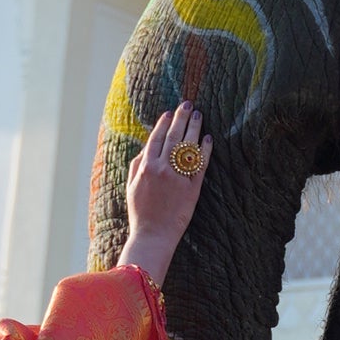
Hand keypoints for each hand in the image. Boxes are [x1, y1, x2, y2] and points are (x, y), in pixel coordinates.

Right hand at [120, 103, 212, 286]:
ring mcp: (178, 178)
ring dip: (194, 128)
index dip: (163, 123)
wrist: (153, 235)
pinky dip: (205, 150)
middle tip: (188, 105)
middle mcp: (162, 169)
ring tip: (199, 116)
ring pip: (188, 146)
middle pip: (173, 137)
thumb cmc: (140, 212)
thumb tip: (146, 147)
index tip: (170, 112)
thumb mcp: (131, 186)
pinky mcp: (192, 188)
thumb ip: (136, 164)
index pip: (156, 138)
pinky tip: (208, 139)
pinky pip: (200, 165)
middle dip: (181, 118)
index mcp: (145, 167)